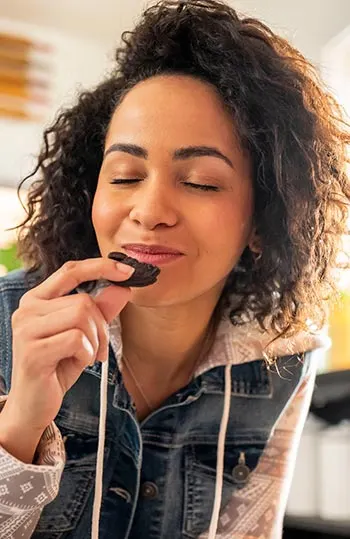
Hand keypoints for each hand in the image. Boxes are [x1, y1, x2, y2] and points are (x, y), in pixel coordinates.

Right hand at [5, 257, 133, 433]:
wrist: (34, 406)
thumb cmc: (57, 367)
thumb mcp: (85, 335)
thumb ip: (102, 310)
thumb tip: (123, 287)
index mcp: (37, 300)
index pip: (70, 270)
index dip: (100, 266)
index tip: (127, 270)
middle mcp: (27, 310)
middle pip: (83, 301)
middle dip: (101, 327)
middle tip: (98, 349)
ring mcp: (26, 330)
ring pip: (82, 316)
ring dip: (95, 341)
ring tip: (87, 356)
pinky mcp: (32, 351)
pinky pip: (77, 339)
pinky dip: (87, 354)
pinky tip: (78, 364)